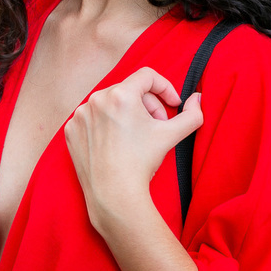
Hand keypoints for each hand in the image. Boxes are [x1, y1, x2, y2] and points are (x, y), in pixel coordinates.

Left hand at [64, 67, 202, 229]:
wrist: (114, 195)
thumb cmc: (142, 163)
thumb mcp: (172, 136)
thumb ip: (192, 115)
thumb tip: (198, 99)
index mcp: (121, 94)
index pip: (147, 76)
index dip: (165, 87)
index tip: (173, 104)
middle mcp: (97, 99)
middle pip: (130, 90)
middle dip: (148, 105)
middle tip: (157, 126)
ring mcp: (81, 114)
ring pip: (110, 103)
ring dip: (126, 114)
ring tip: (135, 136)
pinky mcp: (72, 129)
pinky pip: (92, 118)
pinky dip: (105, 125)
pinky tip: (115, 143)